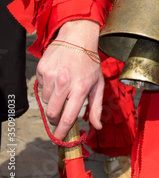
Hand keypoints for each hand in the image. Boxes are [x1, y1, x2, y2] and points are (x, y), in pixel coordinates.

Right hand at [36, 20, 104, 139]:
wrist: (77, 38)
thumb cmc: (90, 62)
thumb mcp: (99, 84)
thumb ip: (97, 107)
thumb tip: (97, 127)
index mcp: (81, 88)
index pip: (68, 117)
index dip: (62, 132)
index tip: (59, 139)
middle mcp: (65, 83)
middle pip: (52, 113)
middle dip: (55, 119)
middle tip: (60, 116)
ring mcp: (51, 76)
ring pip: (46, 101)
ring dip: (53, 100)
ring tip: (63, 88)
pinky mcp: (42, 69)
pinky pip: (41, 87)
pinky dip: (48, 87)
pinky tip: (57, 77)